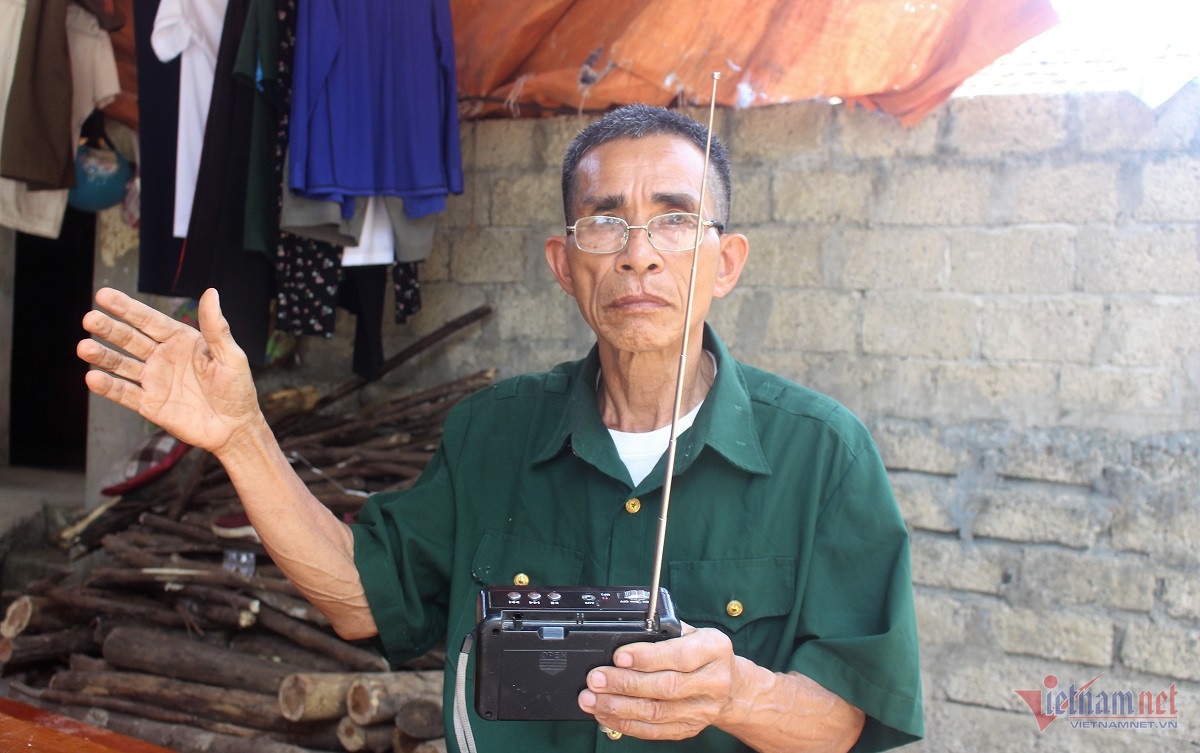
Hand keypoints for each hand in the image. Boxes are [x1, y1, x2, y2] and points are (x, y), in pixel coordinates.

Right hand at [77, 287, 261, 454]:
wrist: (235, 428)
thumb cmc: (237, 389)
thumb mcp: (230, 356)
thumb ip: (216, 327)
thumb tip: (210, 292)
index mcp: (181, 341)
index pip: (149, 320)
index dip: (127, 309)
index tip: (104, 295)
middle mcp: (163, 357)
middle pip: (130, 339)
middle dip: (109, 329)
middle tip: (89, 319)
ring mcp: (154, 381)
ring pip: (122, 365)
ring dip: (103, 356)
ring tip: (83, 348)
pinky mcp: (149, 405)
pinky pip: (124, 393)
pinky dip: (108, 386)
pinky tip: (92, 377)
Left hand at [578, 623, 740, 740]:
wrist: (731, 686)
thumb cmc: (703, 653)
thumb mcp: (692, 633)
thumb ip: (663, 633)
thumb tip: (622, 637)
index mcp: (715, 649)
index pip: (680, 656)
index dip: (647, 658)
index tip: (618, 656)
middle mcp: (713, 681)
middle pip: (665, 687)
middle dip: (625, 684)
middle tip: (597, 679)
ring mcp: (702, 710)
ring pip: (656, 712)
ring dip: (618, 707)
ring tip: (592, 699)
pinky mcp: (689, 728)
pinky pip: (653, 730)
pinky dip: (625, 724)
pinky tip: (605, 714)